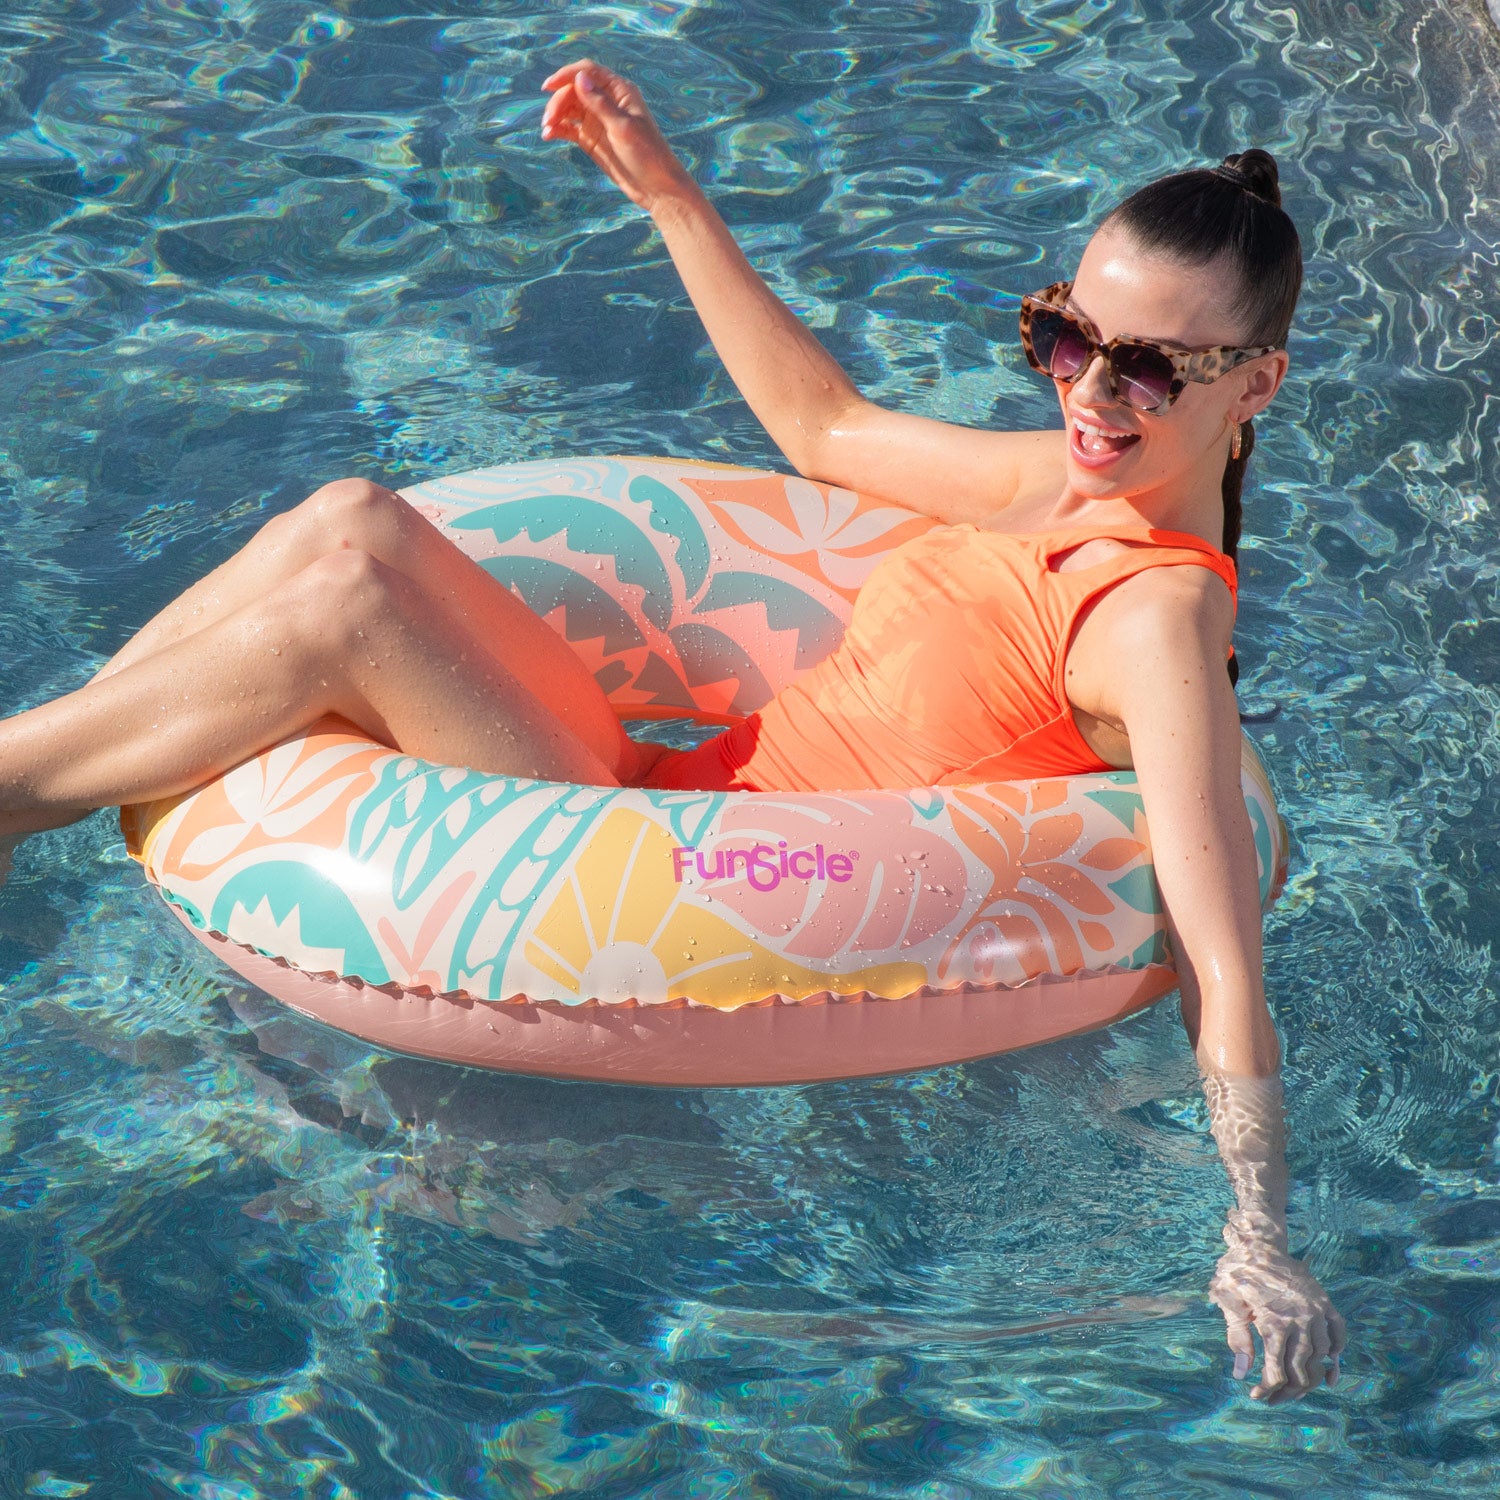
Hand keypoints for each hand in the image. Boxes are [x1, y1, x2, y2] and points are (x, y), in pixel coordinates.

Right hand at [540, 59, 696, 211]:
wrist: (656, 188)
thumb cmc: (648, 154)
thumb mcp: (623, 127)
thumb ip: (600, 103)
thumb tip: (579, 78)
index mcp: (620, 91)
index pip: (589, 72)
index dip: (567, 75)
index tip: (548, 86)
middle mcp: (607, 102)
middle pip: (575, 90)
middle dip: (559, 101)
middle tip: (549, 120)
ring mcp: (598, 120)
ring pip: (569, 108)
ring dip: (555, 115)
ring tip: (547, 130)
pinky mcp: (591, 139)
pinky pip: (570, 128)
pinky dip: (558, 129)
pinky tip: (548, 136)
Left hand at [1209, 1220, 1346, 1401]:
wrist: (1257, 1242)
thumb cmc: (1236, 1272)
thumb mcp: (1227, 1302)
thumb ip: (1237, 1338)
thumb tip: (1241, 1374)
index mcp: (1273, 1322)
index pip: (1277, 1371)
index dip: (1267, 1389)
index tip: (1256, 1396)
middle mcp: (1299, 1319)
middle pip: (1301, 1370)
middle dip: (1289, 1391)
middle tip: (1275, 1399)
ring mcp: (1315, 1310)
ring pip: (1321, 1356)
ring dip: (1312, 1377)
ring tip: (1298, 1388)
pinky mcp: (1323, 1301)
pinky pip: (1338, 1332)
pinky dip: (1336, 1352)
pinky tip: (1328, 1369)